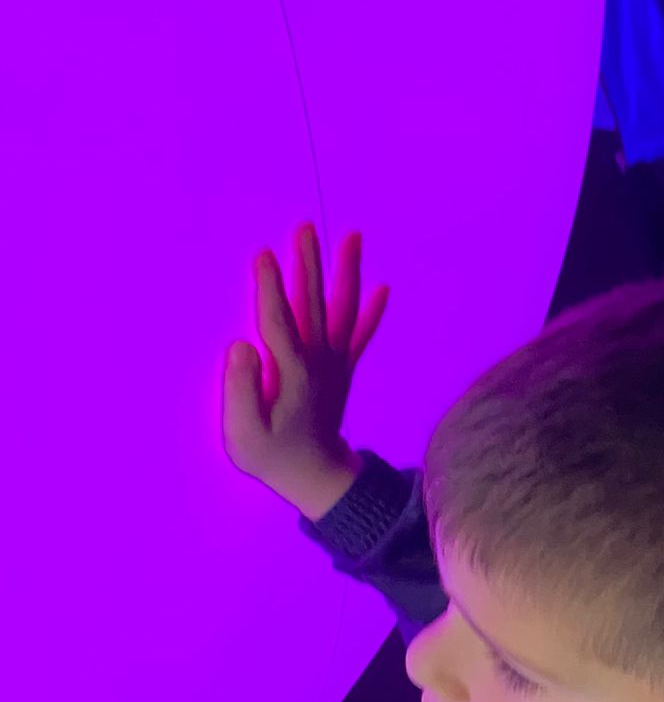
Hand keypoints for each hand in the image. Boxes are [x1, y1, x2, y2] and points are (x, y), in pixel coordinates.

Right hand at [223, 226, 387, 520]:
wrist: (316, 475)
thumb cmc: (271, 455)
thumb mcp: (244, 434)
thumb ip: (240, 390)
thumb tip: (240, 346)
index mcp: (290, 372)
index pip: (277, 321)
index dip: (270, 287)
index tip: (264, 254)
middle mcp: (317, 360)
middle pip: (313, 303)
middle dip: (309, 263)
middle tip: (304, 226)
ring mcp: (334, 363)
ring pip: (342, 310)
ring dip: (346, 272)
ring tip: (352, 235)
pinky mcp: (344, 369)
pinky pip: (361, 336)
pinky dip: (374, 313)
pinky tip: (385, 287)